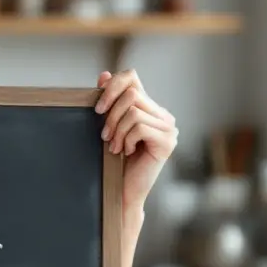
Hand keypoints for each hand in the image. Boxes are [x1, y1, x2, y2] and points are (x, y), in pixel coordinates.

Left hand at [95, 69, 177, 215]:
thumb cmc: (114, 160)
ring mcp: (169, 128)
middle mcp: (162, 115)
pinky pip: (139, 127)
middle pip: (131, 94)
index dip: (112, 86)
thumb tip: (104, 75)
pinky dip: (126, 139)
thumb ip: (109, 102)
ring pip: (134, 111)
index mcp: (149, 108)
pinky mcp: (168, 141)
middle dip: (111, 115)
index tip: (98, 108)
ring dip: (117, 130)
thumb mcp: (109, 126)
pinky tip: (126, 152)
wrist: (122, 190)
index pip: (132, 77)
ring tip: (114, 146)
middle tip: (105, 135)